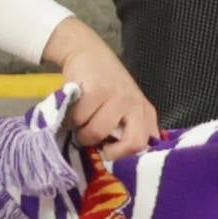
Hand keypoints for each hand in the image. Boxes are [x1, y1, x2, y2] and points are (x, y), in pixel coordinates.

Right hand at [47, 20, 154, 163]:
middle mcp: (137, 105)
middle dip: (107, 150)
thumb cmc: (105, 87)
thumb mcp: (124, 109)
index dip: (128, 159)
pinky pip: (79, 118)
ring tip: (80, 121)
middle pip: (131, 144)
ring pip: (95, 132)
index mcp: (146, 113)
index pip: (146, 146)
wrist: (88, 52)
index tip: (108, 157)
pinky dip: (70, 118)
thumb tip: (123, 166)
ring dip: (80, 132)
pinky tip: (73, 108)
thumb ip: (128, 131)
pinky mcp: (98, 90)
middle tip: (93, 142)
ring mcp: (119, 97)